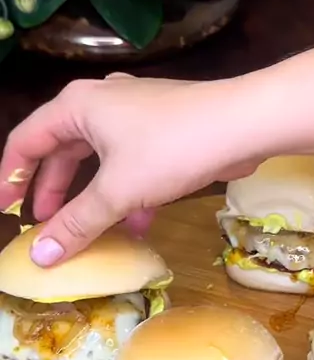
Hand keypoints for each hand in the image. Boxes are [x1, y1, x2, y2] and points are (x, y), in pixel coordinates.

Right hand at [0, 73, 262, 264]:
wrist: (244, 123)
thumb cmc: (171, 148)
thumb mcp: (117, 191)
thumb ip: (77, 224)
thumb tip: (40, 256)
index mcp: (77, 107)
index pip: (26, 141)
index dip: (12, 178)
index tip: (6, 211)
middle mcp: (101, 103)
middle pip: (62, 151)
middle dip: (54, 192)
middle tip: (47, 228)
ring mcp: (135, 114)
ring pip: (100, 161)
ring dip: (93, 199)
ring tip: (88, 233)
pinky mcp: (164, 130)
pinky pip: (132, 164)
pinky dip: (128, 194)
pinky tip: (138, 227)